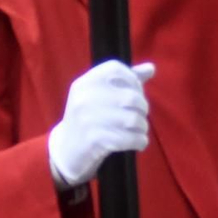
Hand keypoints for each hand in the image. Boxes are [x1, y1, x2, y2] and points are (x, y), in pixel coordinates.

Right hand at [47, 61, 155, 189]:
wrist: (66, 148)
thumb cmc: (90, 117)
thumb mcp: (100, 95)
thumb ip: (126, 81)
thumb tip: (151, 68)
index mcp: (85, 82)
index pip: (116, 68)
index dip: (133, 80)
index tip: (135, 93)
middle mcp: (84, 97)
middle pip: (132, 97)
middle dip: (143, 109)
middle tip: (139, 117)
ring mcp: (87, 118)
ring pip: (134, 119)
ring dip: (143, 127)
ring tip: (139, 130)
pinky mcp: (94, 139)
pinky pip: (129, 139)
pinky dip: (140, 141)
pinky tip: (138, 143)